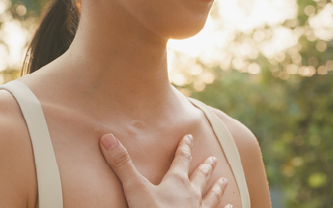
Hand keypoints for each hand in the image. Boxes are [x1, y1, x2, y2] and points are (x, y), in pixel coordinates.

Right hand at [100, 133, 231, 207]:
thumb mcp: (135, 189)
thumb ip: (122, 165)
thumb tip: (107, 137)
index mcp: (176, 182)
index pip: (181, 160)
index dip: (184, 147)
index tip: (189, 137)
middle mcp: (192, 195)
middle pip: (200, 177)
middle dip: (205, 167)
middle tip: (213, 159)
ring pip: (211, 196)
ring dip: (217, 188)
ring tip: (225, 181)